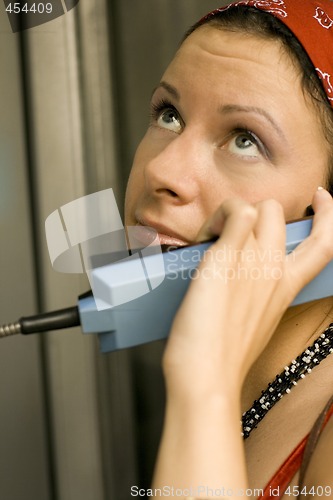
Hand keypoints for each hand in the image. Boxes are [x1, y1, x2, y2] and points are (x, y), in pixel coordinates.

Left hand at [162, 189, 332, 400]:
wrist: (207, 376)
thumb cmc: (224, 356)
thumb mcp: (256, 322)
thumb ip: (259, 294)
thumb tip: (244, 278)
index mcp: (287, 286)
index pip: (325, 244)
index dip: (329, 216)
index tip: (322, 197)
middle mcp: (276, 269)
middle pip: (278, 212)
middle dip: (255, 210)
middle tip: (226, 234)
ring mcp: (254, 261)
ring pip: (258, 207)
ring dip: (231, 213)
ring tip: (209, 240)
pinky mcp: (227, 258)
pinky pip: (235, 211)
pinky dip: (218, 216)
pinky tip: (203, 238)